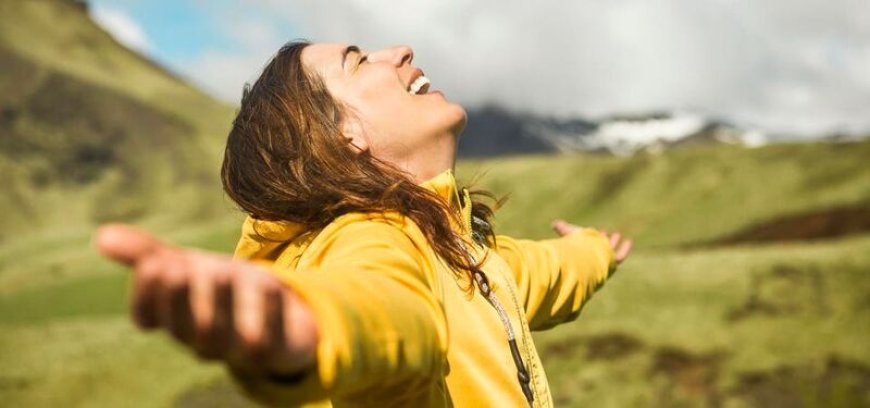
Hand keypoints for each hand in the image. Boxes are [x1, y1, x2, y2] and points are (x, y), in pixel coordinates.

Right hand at [95, 224, 316, 375]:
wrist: (277, 312)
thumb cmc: (218, 288)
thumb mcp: (184, 266)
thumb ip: (146, 254)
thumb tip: (100, 236)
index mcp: (173, 319)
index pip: (147, 315)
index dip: (146, 294)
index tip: (153, 263)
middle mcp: (200, 338)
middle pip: (183, 327)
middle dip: (178, 298)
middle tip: (176, 266)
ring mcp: (236, 348)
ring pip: (221, 337)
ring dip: (219, 304)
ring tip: (218, 271)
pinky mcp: (273, 350)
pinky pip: (268, 341)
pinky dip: (268, 312)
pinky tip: (269, 283)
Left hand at [551, 219, 632, 263]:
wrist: (584, 257)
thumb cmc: (575, 247)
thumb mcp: (570, 234)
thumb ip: (563, 228)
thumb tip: (554, 223)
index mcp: (581, 253)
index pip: (586, 247)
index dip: (590, 238)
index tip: (596, 230)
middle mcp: (592, 259)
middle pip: (597, 250)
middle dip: (601, 240)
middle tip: (605, 232)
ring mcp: (603, 261)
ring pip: (609, 253)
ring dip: (613, 243)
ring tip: (617, 234)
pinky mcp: (612, 262)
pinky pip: (620, 257)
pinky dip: (624, 249)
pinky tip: (629, 241)